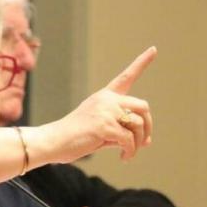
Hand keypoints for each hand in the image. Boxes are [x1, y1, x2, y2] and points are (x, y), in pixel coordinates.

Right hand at [36, 47, 155, 163]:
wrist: (53, 142)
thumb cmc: (75, 138)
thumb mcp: (102, 131)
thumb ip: (123, 131)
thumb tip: (148, 141)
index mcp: (104, 96)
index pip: (126, 77)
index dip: (142, 62)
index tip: (154, 49)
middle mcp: (106, 99)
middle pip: (143, 106)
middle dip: (148, 126)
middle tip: (144, 142)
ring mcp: (105, 111)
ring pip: (138, 124)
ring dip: (139, 142)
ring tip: (128, 153)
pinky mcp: (104, 125)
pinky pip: (129, 140)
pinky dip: (130, 151)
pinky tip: (124, 158)